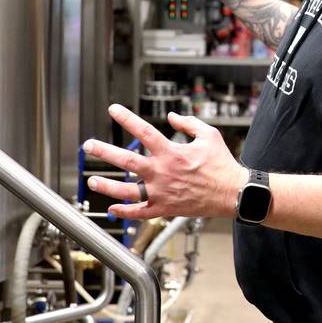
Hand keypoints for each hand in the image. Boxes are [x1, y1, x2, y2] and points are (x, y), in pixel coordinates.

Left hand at [84, 104, 245, 220]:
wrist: (232, 193)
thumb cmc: (222, 164)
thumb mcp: (209, 135)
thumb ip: (188, 123)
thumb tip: (172, 116)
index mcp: (172, 152)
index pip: (143, 131)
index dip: (126, 118)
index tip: (113, 109)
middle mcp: (162, 172)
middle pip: (127, 160)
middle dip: (105, 151)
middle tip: (89, 145)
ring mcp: (162, 192)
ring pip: (127, 191)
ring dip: (107, 186)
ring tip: (92, 180)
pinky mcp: (165, 208)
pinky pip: (140, 213)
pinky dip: (125, 212)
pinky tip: (112, 209)